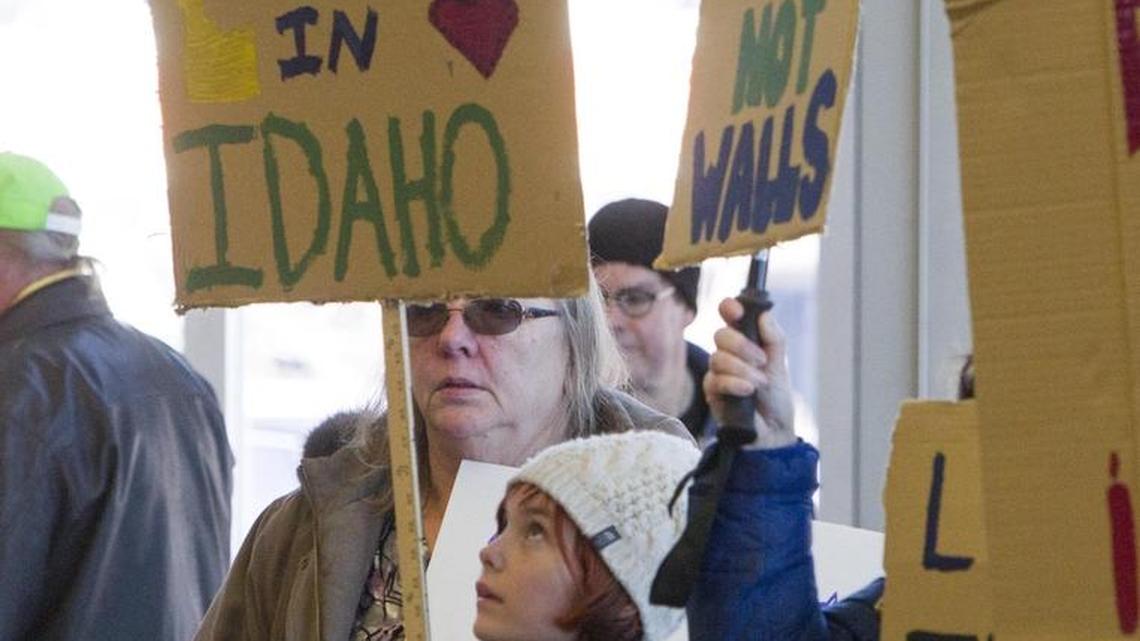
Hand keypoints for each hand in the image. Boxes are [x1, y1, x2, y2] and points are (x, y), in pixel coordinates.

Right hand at [703, 297, 795, 448]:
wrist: (773, 432)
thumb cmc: (775, 398)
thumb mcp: (779, 365)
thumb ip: (774, 339)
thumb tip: (764, 314)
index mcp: (745, 341)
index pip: (729, 317)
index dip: (729, 308)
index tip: (736, 310)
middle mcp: (728, 354)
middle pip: (720, 335)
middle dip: (741, 345)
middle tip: (760, 360)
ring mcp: (718, 373)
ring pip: (718, 358)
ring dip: (742, 370)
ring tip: (759, 383)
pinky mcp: (712, 392)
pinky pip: (716, 379)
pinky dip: (734, 383)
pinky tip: (747, 391)